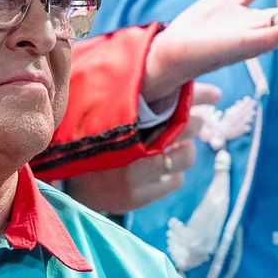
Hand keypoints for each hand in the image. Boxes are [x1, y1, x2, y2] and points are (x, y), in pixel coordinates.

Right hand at [63, 85, 221, 213]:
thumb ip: (139, 98)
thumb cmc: (92, 142)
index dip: (195, 96)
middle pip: (183, 127)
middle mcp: (125, 146)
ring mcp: (131, 175)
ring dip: (186, 150)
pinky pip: (174, 181)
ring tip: (179, 146)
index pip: (170, 102)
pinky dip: (174, 173)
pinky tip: (163, 168)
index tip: (213, 95)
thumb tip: (183, 79)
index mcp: (119, 119)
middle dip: (195, 121)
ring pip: (183, 157)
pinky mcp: (134, 198)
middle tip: (196, 120)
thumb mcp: (111, 114)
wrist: (64, 182)